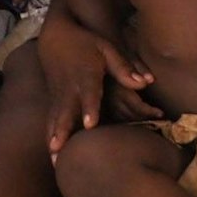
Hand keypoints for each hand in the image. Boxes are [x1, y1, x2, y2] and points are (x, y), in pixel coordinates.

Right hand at [40, 27, 152, 157]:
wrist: (55, 36)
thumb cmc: (85, 43)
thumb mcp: (106, 48)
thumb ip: (124, 67)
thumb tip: (145, 82)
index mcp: (85, 74)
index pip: (88, 93)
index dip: (89, 108)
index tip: (90, 124)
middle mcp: (70, 88)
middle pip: (66, 111)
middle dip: (62, 131)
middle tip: (59, 149)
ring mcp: (59, 95)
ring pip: (55, 119)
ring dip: (54, 139)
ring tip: (54, 160)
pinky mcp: (54, 100)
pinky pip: (51, 120)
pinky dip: (51, 136)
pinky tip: (52, 155)